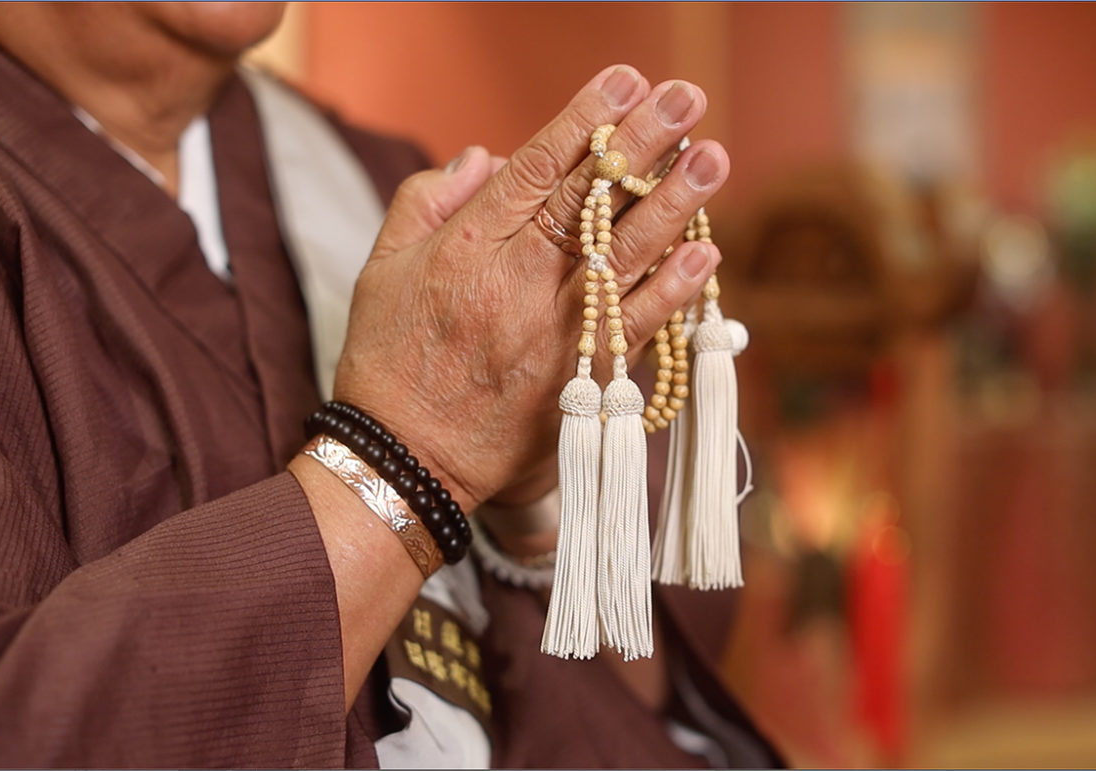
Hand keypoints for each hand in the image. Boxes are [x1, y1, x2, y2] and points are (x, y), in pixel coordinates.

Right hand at [332, 65, 730, 511]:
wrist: (407, 459)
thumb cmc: (389, 358)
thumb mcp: (382, 266)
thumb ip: (428, 199)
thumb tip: (487, 156)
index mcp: (470, 247)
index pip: (539, 167)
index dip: (587, 119)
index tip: (627, 79)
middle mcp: (519, 282)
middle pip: (593, 199)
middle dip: (643, 141)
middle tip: (688, 95)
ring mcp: (556, 331)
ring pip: (626, 256)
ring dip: (674, 204)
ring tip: (713, 157)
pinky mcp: (582, 378)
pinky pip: (637, 326)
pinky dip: (672, 290)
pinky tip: (704, 252)